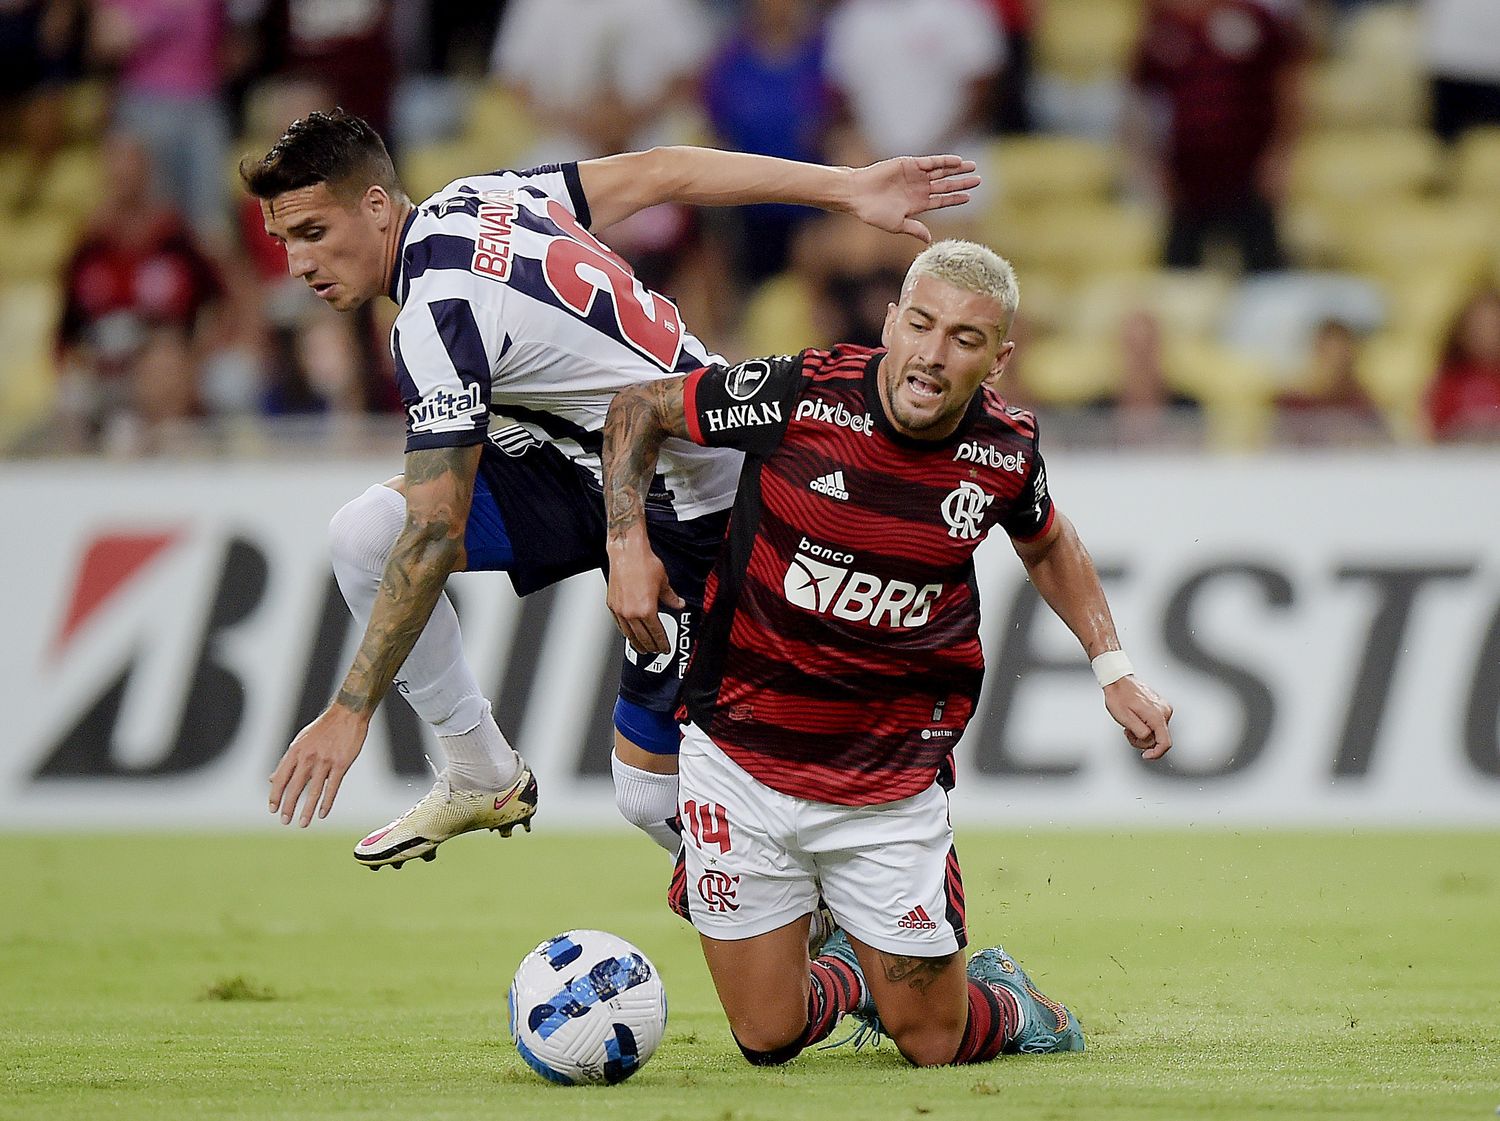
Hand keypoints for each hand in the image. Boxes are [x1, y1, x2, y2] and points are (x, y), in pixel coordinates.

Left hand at [268, 706, 367, 825]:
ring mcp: (325, 761)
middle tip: (284, 821)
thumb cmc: (323, 729)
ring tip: (302, 824)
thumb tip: (272, 779)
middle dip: (288, 806)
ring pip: (313, 791)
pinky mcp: (341, 764)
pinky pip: (332, 787)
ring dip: (306, 810)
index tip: (272, 809)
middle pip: (294, 787)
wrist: (347, 713)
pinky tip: (322, 814)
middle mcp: (308, 757)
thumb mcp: (300, 742)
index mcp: (296, 751)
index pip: (281, 778)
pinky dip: (327, 802)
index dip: (275, 795)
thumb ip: (287, 762)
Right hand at [606, 540, 682, 655]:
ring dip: (637, 643)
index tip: (666, 648)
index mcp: (647, 610)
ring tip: (642, 648)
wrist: (627, 552)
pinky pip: (619, 624)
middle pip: (642, 637)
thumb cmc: (644, 563)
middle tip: (656, 651)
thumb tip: (678, 604)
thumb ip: (671, 597)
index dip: (662, 642)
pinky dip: (626, 632)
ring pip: (629, 634)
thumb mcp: (664, 582)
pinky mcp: (612, 604)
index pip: (657, 633)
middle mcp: (632, 613)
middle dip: (651, 646)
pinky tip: (629, 634)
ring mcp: (620, 610)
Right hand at [847, 154, 980, 242]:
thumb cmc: (873, 212)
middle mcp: (918, 189)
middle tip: (979, 180)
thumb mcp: (897, 224)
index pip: (941, 201)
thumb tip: (929, 240)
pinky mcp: (910, 164)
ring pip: (941, 172)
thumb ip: (915, 229)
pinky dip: (944, 161)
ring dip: (957, 170)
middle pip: (945, 185)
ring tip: (972, 167)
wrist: (858, 194)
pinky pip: (931, 162)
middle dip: (962, 183)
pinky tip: (957, 162)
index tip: (969, 197)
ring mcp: (915, 176)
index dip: (955, 198)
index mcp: (917, 204)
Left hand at [1103, 677, 1172, 760]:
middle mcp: (1165, 712)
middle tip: (1127, 732)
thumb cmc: (1118, 697)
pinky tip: (1135, 719)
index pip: (1165, 743)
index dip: (1156, 754)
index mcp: (1157, 716)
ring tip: (1129, 725)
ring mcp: (1164, 708)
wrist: (1118, 680)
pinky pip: (1155, 724)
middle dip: (1142, 741)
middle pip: (1159, 739)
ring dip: (1142, 733)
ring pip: (1156, 732)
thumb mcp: (1125, 718)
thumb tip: (1149, 741)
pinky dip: (1145, 726)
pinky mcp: (1161, 707)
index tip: (1145, 756)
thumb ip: (1140, 732)